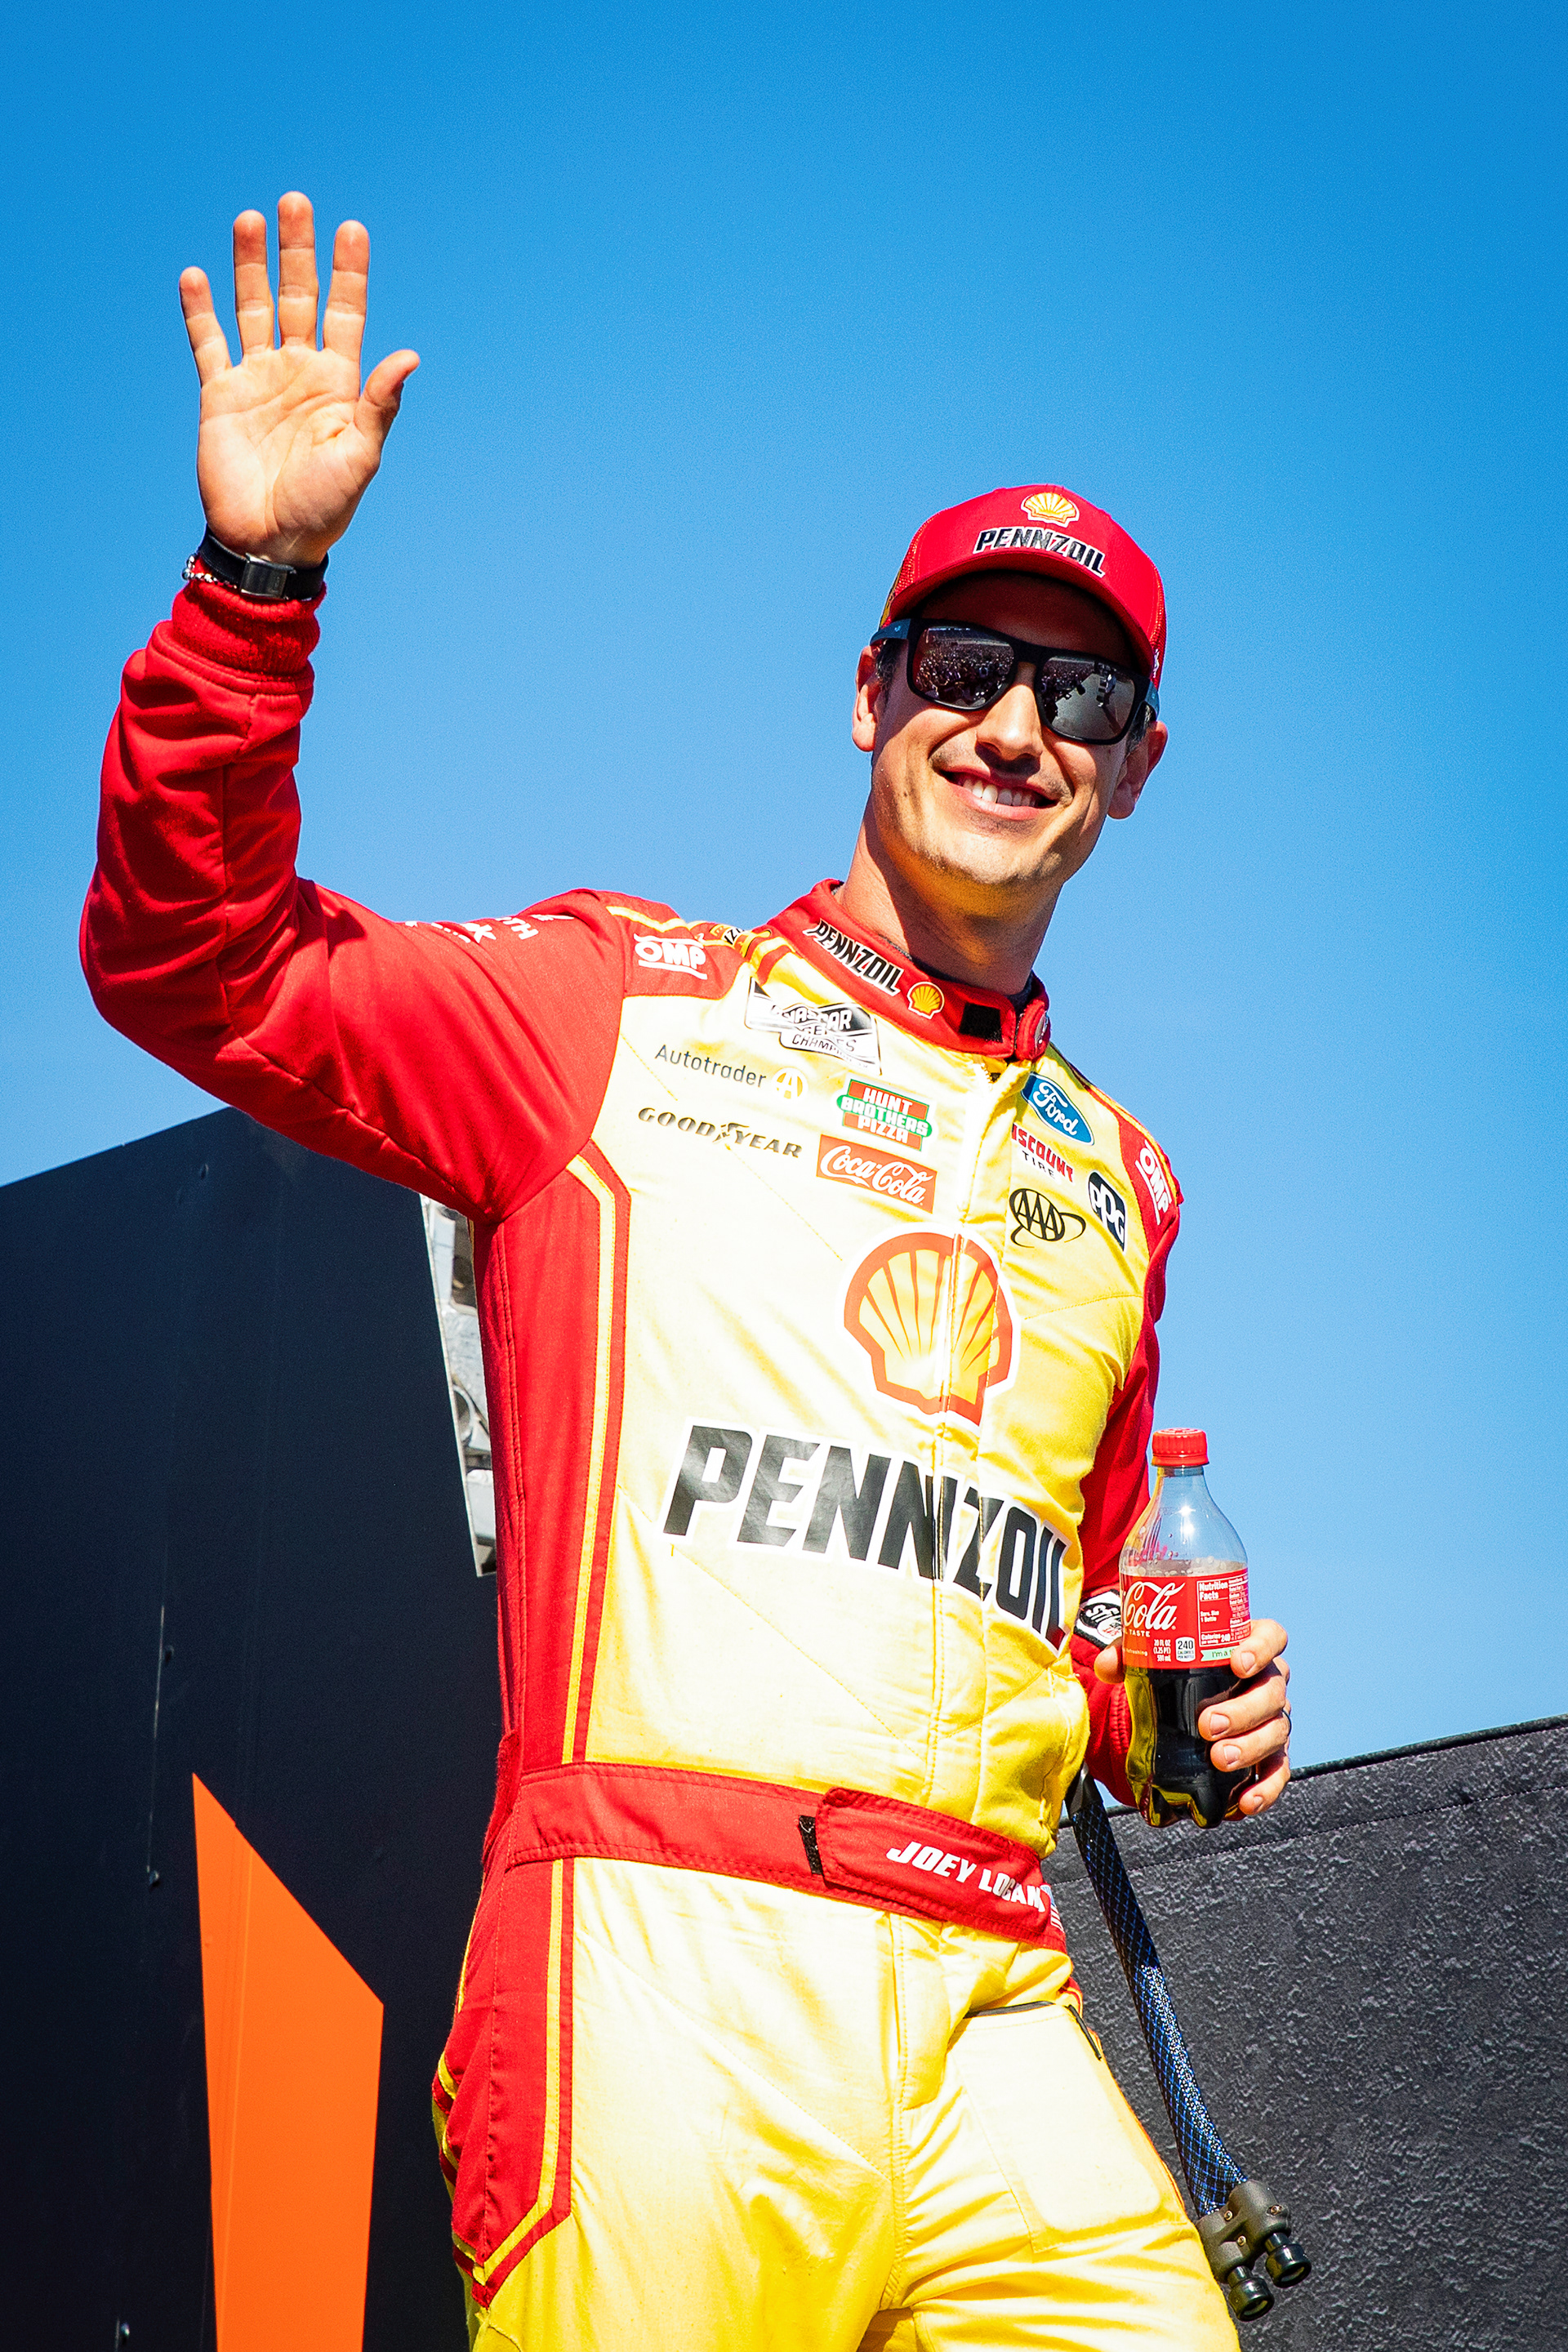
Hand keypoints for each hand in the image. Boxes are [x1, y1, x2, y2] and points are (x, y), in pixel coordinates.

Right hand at [179, 193, 418, 566]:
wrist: (271, 541)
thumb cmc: (324, 507)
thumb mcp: (360, 457)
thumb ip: (379, 405)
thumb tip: (409, 356)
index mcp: (338, 383)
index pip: (346, 313)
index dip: (349, 273)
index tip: (352, 229)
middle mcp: (299, 371)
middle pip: (297, 297)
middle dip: (298, 252)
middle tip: (296, 202)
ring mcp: (258, 379)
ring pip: (253, 308)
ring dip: (251, 265)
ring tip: (250, 220)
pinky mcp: (220, 395)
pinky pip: (208, 343)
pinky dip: (200, 310)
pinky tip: (196, 274)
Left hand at [1094, 1618, 1291, 1816]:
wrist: (1186, 1705)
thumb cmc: (1181, 1670)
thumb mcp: (1154, 1653)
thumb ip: (1129, 1653)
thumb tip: (1107, 1666)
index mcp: (1248, 1648)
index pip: (1271, 1637)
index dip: (1261, 1648)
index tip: (1237, 1664)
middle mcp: (1268, 1682)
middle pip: (1272, 1691)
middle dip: (1243, 1710)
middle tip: (1208, 1725)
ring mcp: (1272, 1720)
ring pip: (1276, 1731)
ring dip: (1250, 1747)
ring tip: (1220, 1760)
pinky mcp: (1271, 1755)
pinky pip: (1277, 1772)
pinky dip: (1265, 1788)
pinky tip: (1246, 1800)